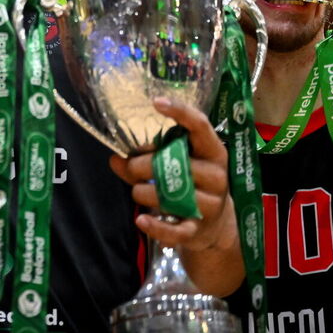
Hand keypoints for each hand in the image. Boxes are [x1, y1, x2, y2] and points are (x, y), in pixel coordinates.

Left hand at [109, 97, 234, 251]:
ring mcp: (210, 204)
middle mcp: (216, 176)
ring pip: (169, 194)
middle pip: (176, 163)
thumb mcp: (175, 166)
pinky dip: (155, 226)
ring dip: (143, 192)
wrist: (216, 227)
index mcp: (212, 151)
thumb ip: (143, 159)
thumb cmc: (192, 185)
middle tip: (130, 167)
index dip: (180, 112)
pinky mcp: (198, 230)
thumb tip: (115, 158)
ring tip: (138, 191)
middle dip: (143, 164)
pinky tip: (141, 219)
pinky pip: (175, 230)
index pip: (200, 126)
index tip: (157, 102)